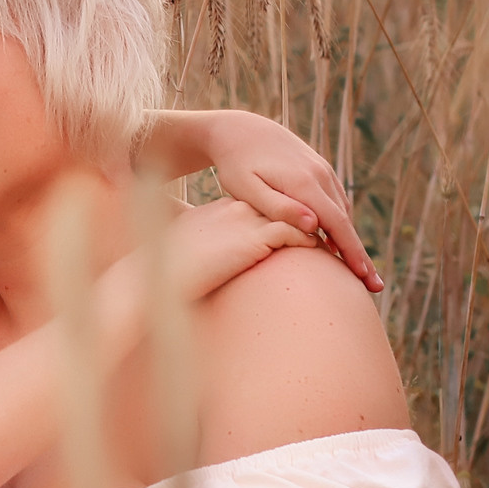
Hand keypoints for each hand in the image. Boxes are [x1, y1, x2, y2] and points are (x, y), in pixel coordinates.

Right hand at [144, 198, 319, 304]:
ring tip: (337, 249)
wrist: (151, 278)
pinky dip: (312, 241)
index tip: (302, 232)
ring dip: (318, 233)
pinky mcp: (254, 238)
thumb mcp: (185, 254)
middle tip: (331, 239)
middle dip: (307, 223)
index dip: (285, 220)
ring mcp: (246, 221)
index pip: (264, 209)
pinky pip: (297, 233)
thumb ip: (201, 253)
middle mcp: (236, 209)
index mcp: (221, 210)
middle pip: (284, 209)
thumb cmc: (162, 274)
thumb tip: (204, 266)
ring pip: (296, 218)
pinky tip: (324, 255)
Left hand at [185, 111, 379, 291]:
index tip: (364, 276)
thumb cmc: (236, 164)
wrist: (239, 129)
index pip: (336, 224)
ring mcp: (322, 170)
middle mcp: (320, 175)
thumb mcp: (247, 188)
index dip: (351, 251)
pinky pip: (335, 200)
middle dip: (360, 255)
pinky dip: (341, 223)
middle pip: (346, 221)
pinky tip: (339, 242)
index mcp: (303, 183)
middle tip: (375, 286)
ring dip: (351, 240)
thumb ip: (279, 208)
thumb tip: (313, 226)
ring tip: (360, 271)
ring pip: (342, 211)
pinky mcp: (318, 169)